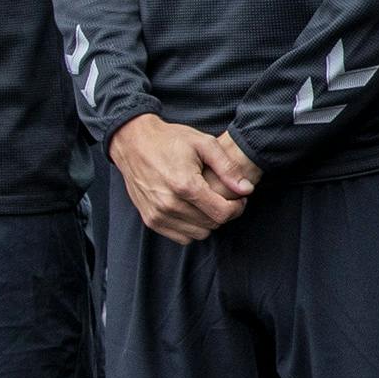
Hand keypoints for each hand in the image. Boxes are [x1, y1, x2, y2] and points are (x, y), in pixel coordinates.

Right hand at [110, 114, 256, 243]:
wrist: (132, 142)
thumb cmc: (169, 140)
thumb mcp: (203, 143)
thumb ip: (228, 167)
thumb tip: (246, 189)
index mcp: (185, 185)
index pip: (223, 213)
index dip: (238, 207)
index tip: (239, 197)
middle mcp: (169, 204)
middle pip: (212, 224)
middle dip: (224, 213)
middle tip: (223, 197)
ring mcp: (158, 214)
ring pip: (198, 234)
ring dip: (207, 221)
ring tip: (206, 203)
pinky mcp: (150, 219)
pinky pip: (182, 237)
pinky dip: (191, 227)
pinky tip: (191, 209)